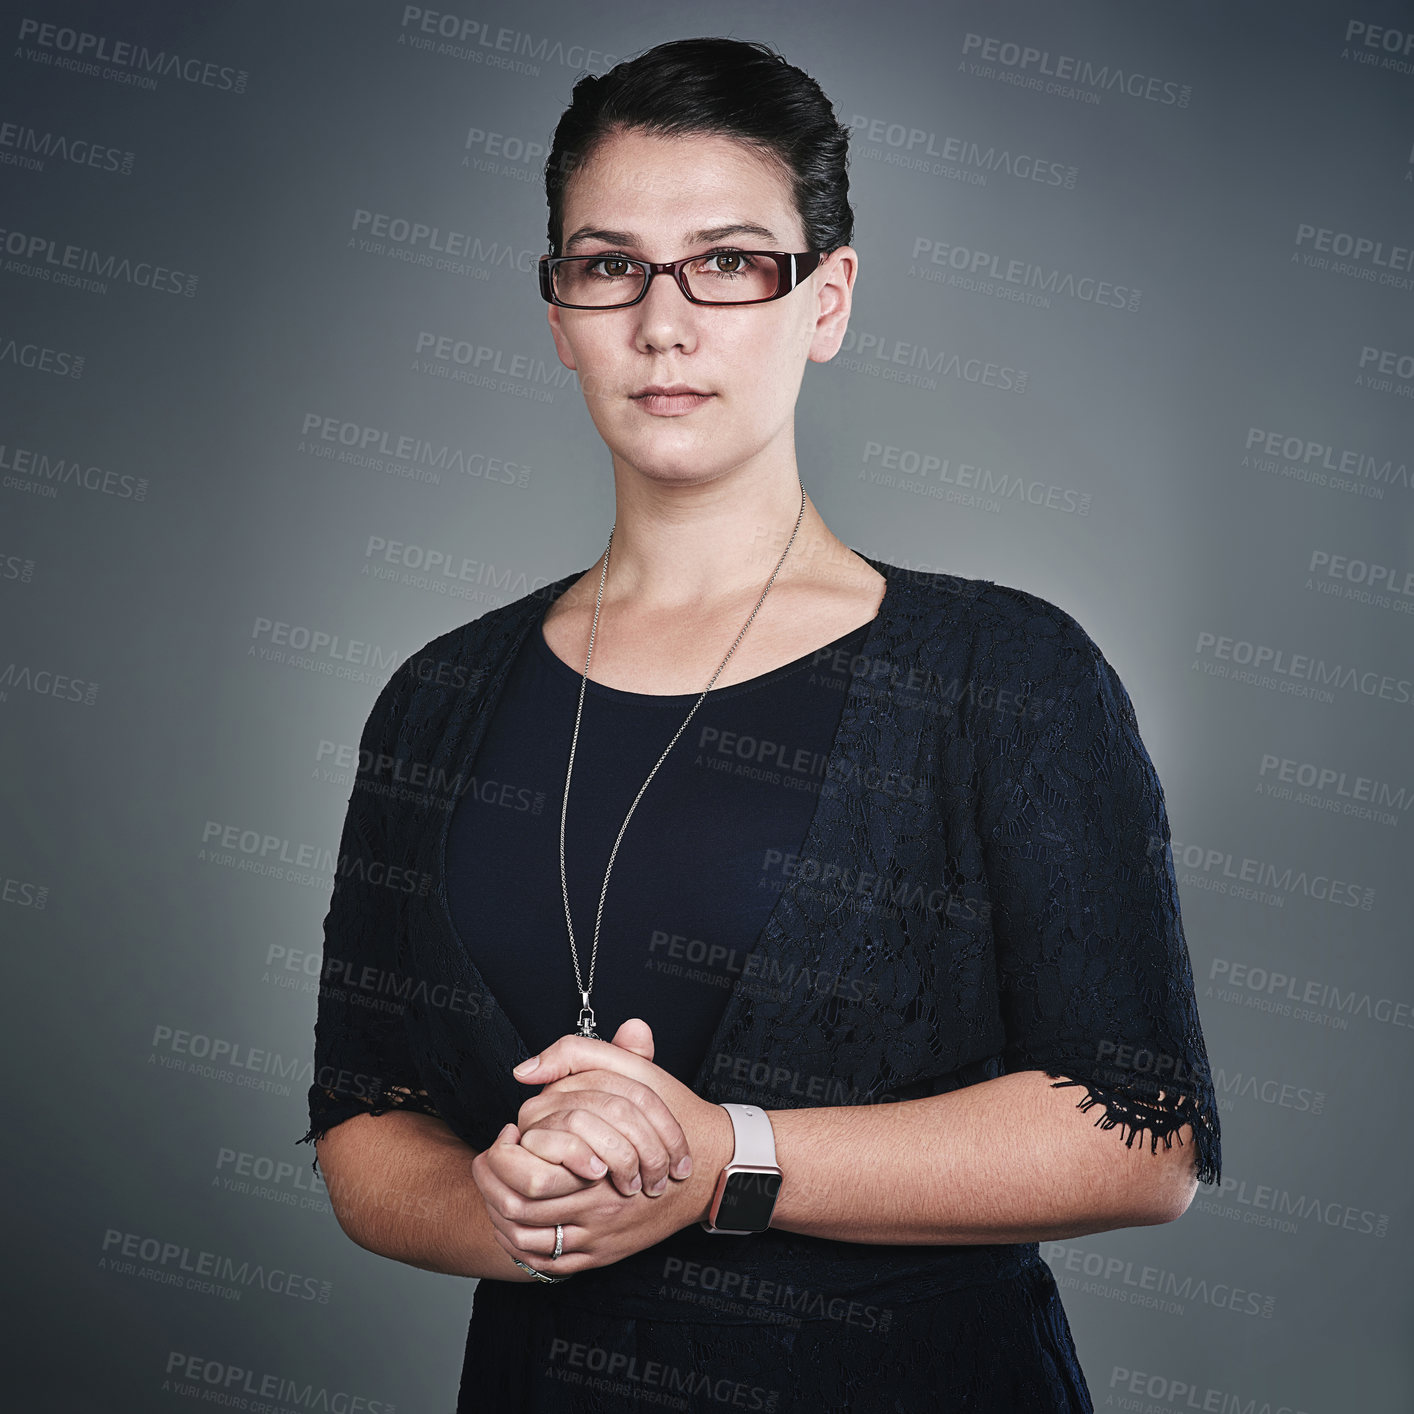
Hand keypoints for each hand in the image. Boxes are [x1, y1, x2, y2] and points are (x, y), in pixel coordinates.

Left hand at [470, 1023, 733, 1274]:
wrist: (711, 1165)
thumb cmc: (672, 1114)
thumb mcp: (631, 1071)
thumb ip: (576, 1055)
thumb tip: (525, 1069)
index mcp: (597, 1158)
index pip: (527, 1164)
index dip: (504, 1150)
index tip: (507, 1133)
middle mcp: (597, 1201)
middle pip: (519, 1205)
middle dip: (492, 1183)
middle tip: (491, 1161)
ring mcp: (600, 1231)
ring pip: (527, 1237)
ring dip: (500, 1216)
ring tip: (497, 1189)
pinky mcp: (603, 1253)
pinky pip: (549, 1261)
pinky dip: (523, 1246)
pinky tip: (517, 1223)